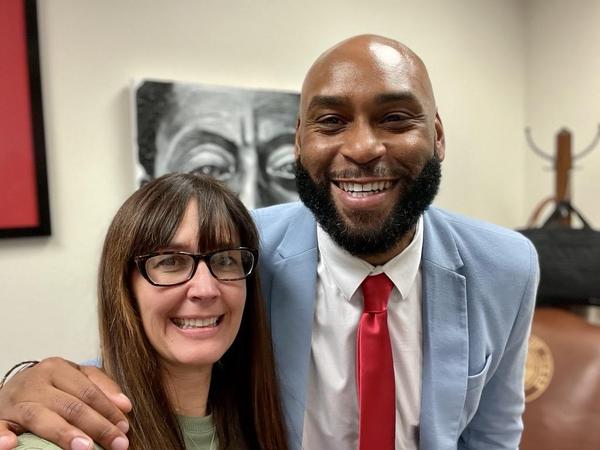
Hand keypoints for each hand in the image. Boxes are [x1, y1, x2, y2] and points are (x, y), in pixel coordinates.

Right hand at [0, 357, 131, 449]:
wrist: (8, 390)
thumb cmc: (48, 386)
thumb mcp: (74, 378)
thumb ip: (101, 387)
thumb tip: (125, 405)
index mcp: (56, 368)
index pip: (88, 391)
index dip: (109, 410)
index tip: (125, 428)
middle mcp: (35, 382)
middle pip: (71, 406)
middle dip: (98, 426)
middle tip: (117, 444)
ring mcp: (15, 402)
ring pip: (42, 417)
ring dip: (64, 433)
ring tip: (85, 447)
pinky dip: (2, 438)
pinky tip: (11, 446)